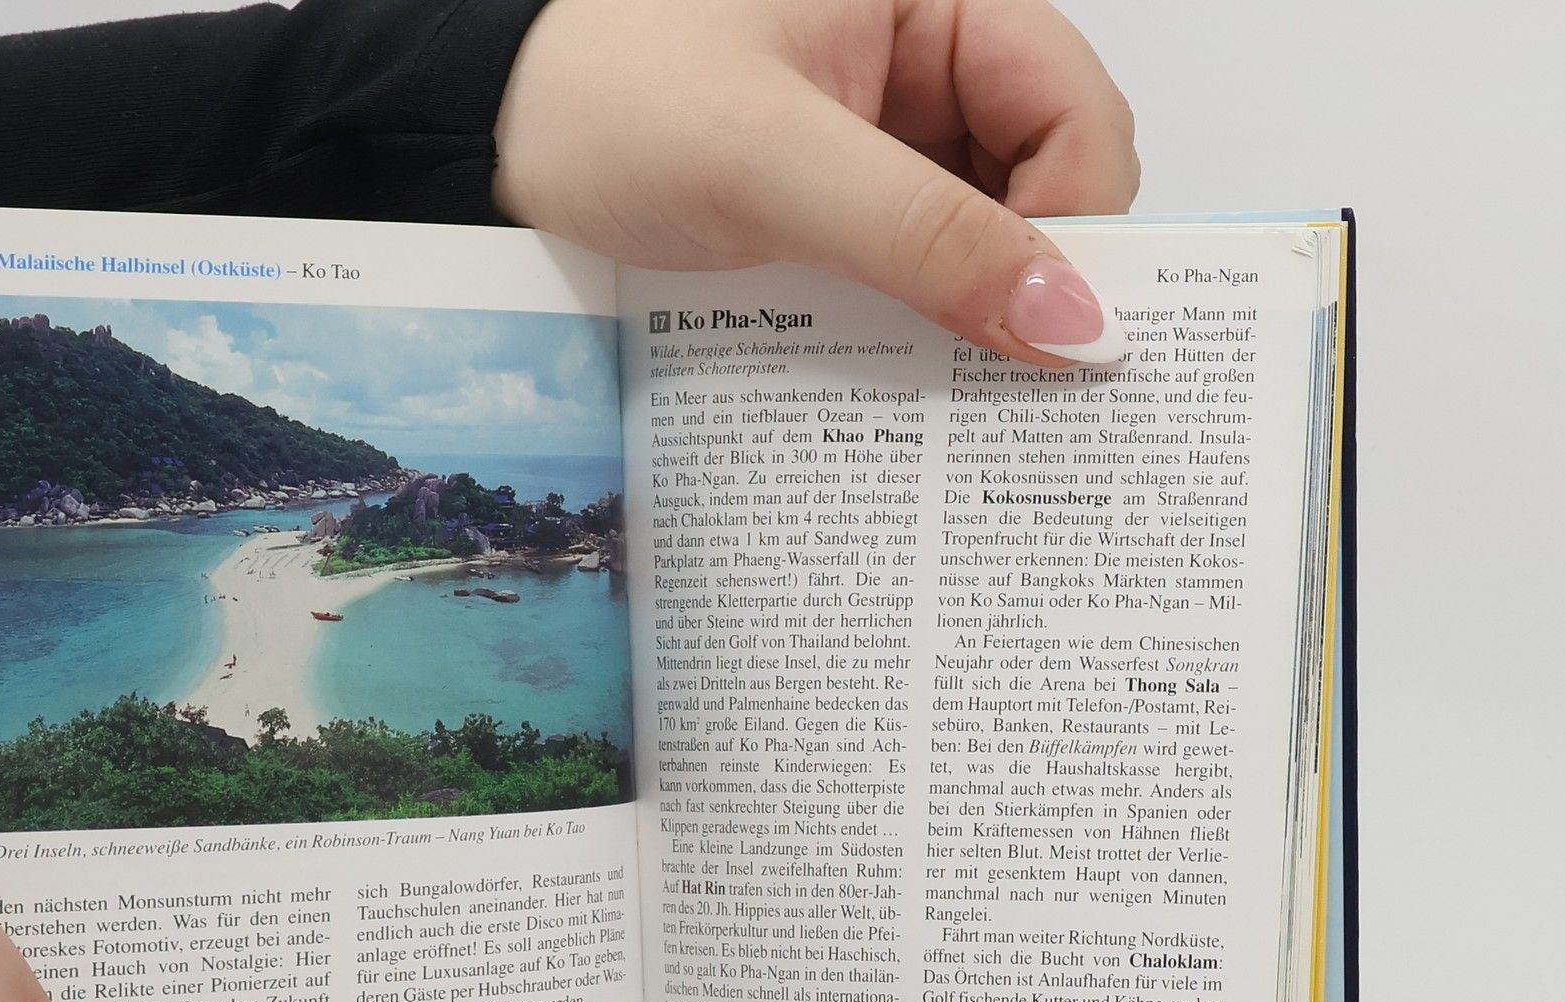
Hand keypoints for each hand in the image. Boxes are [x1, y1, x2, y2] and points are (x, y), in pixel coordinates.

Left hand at [496, 0, 1138, 363]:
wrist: (485, 138)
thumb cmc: (598, 94)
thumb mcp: (770, 163)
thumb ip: (924, 239)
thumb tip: (1069, 324)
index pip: (1075, 107)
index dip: (1079, 221)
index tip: (1049, 329)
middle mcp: (923, 54)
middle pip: (1044, 179)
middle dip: (1029, 278)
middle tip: (1003, 376)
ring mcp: (881, 134)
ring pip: (979, 237)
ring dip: (967, 313)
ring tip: (940, 383)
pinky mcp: (837, 201)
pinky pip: (910, 268)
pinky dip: (910, 322)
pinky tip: (891, 369)